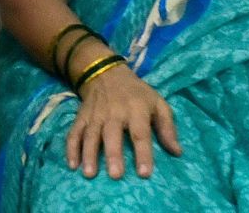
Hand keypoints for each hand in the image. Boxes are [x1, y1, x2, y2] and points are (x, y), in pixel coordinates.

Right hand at [65, 65, 182, 180]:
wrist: (106, 73)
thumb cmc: (137, 94)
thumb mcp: (157, 103)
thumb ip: (167, 127)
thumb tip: (177, 152)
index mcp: (136, 109)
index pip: (140, 133)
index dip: (143, 153)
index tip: (144, 173)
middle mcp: (114, 112)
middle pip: (112, 134)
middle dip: (113, 154)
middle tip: (116, 175)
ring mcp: (95, 115)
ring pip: (91, 135)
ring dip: (89, 154)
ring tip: (90, 174)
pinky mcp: (81, 117)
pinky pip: (74, 133)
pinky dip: (71, 148)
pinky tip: (72, 165)